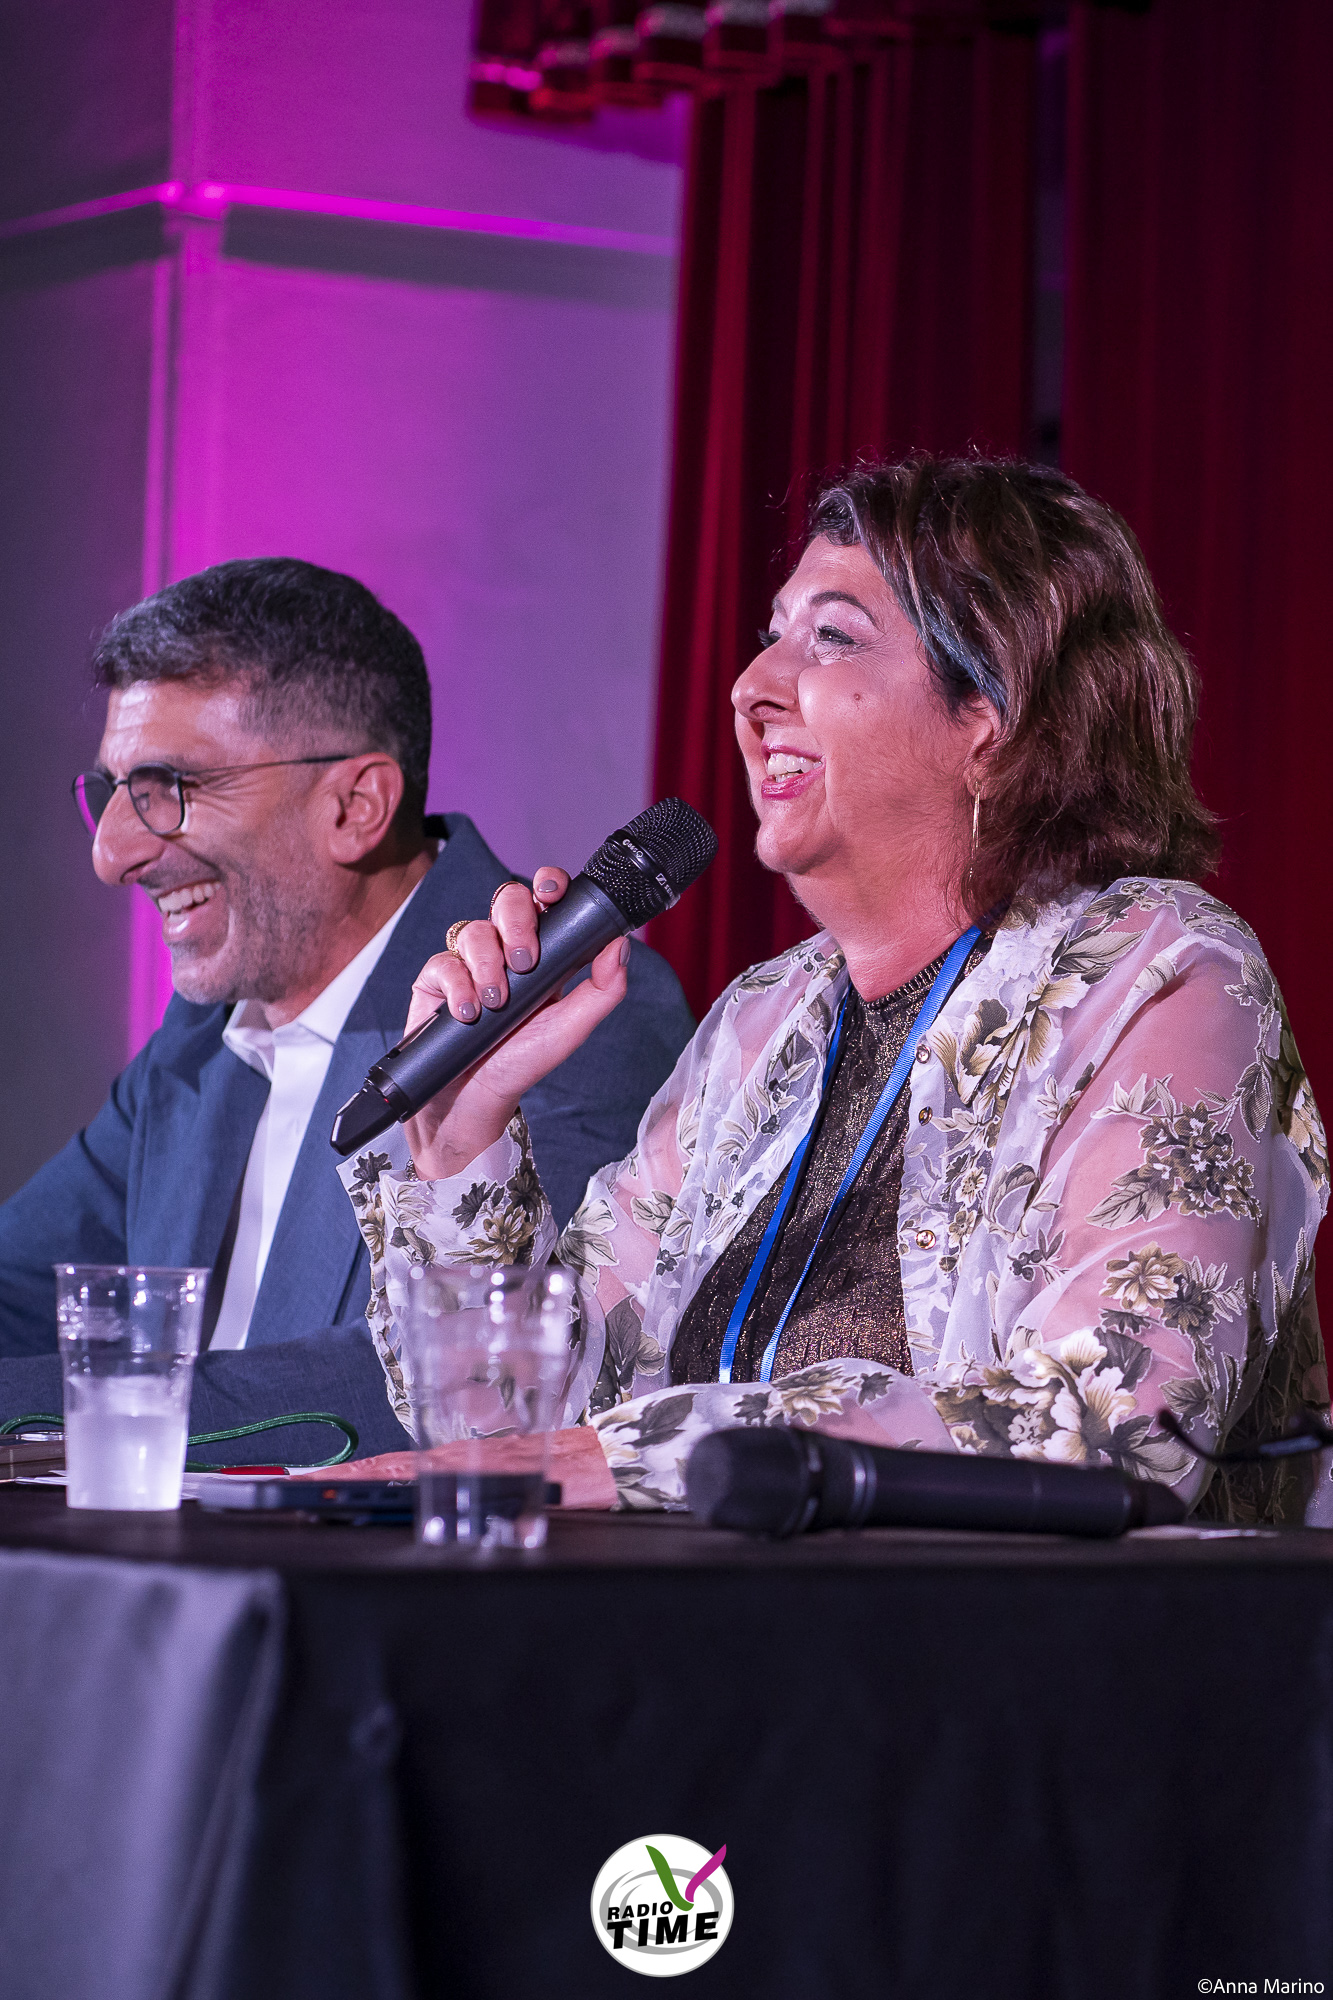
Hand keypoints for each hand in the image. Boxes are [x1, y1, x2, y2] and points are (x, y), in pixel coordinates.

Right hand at [401, 868, 629, 1178]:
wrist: (474, 1102)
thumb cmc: (524, 1063)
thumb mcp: (571, 1029)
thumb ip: (602, 990)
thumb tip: (621, 944)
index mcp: (543, 952)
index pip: (545, 901)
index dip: (548, 883)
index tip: (552, 891)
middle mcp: (504, 949)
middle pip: (507, 900)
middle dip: (517, 921)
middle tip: (525, 961)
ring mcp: (467, 962)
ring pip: (473, 929)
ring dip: (487, 963)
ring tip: (495, 1003)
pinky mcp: (435, 981)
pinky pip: (443, 962)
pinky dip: (457, 986)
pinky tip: (468, 1013)